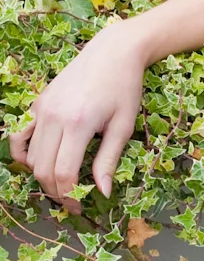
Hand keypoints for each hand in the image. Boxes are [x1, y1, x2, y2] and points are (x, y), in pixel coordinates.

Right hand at [6, 24, 146, 212]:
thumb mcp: (124, 126)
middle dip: (56, 191)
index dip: (70, 196)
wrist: (113, 52)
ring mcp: (41, 109)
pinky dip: (24, 155)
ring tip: (62, 184)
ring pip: (31, 156)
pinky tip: (37, 165)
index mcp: (78, 124)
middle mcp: (54, 117)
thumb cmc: (126, 88)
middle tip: (72, 202)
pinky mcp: (37, 104)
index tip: (80, 208)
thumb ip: (108, 160)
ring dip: (43, 175)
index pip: (63, 173)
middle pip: (43, 169)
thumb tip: (102, 192)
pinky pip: (21, 136)